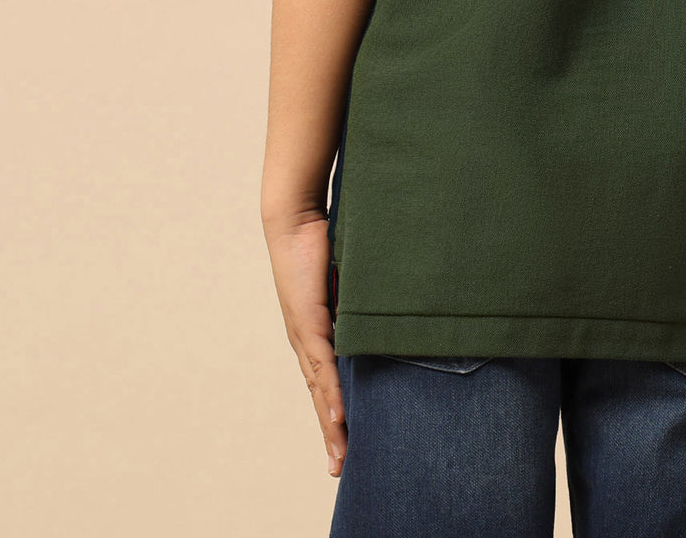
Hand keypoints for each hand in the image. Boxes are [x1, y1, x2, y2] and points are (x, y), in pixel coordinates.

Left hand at [263, 211, 347, 476]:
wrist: (294, 219)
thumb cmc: (323, 240)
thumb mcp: (350, 278)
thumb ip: (364, 296)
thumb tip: (391, 304)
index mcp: (316, 331)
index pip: (326, 381)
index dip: (334, 413)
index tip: (345, 443)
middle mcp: (307, 338)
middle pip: (320, 396)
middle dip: (331, 432)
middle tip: (341, 467)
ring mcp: (305, 332)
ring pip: (319, 389)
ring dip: (331, 424)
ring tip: (341, 455)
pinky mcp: (307, 321)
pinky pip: (322, 364)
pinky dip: (330, 392)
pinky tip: (336, 417)